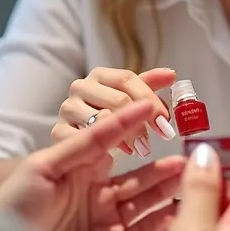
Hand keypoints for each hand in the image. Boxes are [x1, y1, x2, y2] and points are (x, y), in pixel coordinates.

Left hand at [0, 100, 185, 230]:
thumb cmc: (15, 206)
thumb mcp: (47, 165)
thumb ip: (88, 141)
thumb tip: (123, 113)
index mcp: (80, 168)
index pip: (116, 142)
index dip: (136, 123)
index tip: (158, 104)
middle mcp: (97, 193)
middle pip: (138, 177)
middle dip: (163, 166)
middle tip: (190, 154)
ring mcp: (106, 223)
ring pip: (146, 203)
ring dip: (168, 190)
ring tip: (190, 176)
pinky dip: (163, 223)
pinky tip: (179, 209)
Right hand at [51, 67, 176, 157]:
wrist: (76, 140)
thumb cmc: (106, 115)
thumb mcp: (128, 99)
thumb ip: (148, 86)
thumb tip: (171, 75)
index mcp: (100, 75)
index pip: (127, 79)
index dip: (150, 98)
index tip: (166, 120)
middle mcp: (80, 87)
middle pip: (118, 99)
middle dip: (142, 121)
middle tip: (159, 139)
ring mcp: (67, 109)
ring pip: (102, 119)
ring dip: (125, 136)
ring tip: (138, 149)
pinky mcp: (58, 132)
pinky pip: (85, 140)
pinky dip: (103, 148)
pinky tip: (116, 156)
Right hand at [136, 142, 229, 230]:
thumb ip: (201, 186)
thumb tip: (208, 149)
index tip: (201, 134)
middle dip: (207, 168)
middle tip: (176, 165)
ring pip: (219, 203)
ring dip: (194, 195)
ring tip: (169, 200)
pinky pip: (207, 227)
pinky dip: (189, 219)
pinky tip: (167, 228)